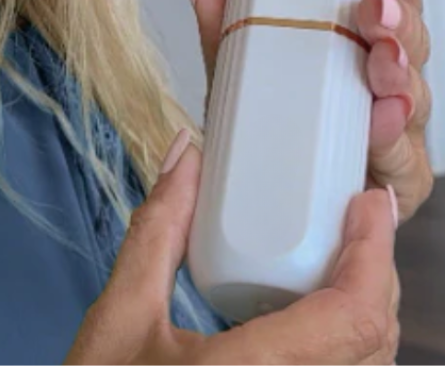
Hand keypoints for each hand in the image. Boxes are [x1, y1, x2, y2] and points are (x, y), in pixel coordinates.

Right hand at [65, 136, 399, 364]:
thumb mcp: (121, 316)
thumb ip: (157, 231)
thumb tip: (188, 153)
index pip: (350, 318)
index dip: (373, 253)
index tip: (367, 200)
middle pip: (375, 345)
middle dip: (377, 273)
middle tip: (359, 215)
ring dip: (368, 310)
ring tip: (347, 254)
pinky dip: (350, 345)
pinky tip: (324, 310)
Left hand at [187, 0, 433, 221]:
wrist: (263, 199)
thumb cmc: (268, 130)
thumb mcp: (240, 76)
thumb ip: (227, 33)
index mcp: (355, 54)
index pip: (387, 8)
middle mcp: (382, 91)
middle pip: (409, 47)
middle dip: (397, 22)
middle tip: (376, 6)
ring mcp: (393, 136)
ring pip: (412, 98)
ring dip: (398, 73)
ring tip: (381, 56)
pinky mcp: (394, 183)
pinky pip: (403, 160)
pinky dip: (390, 137)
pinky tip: (383, 118)